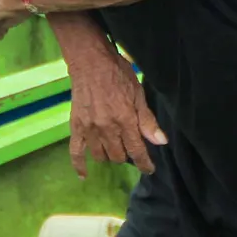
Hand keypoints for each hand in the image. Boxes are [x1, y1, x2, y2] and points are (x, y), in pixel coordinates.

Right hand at [67, 47, 165, 178]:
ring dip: (109, 156)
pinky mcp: (76, 126)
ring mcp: (89, 129)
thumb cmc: (118, 74)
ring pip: (101, 156)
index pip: (137, 151)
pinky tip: (84, 175)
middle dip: (127, 156)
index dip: (145, 163)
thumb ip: (147, 120)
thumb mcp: (138, 94)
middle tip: (130, 148)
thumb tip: (161, 141)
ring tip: (114, 148)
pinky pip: (75, 151)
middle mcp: (107, 128)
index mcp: (125, 120)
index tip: (149, 169)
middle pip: (118, 156)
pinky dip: (79, 165)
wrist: (90, 62)